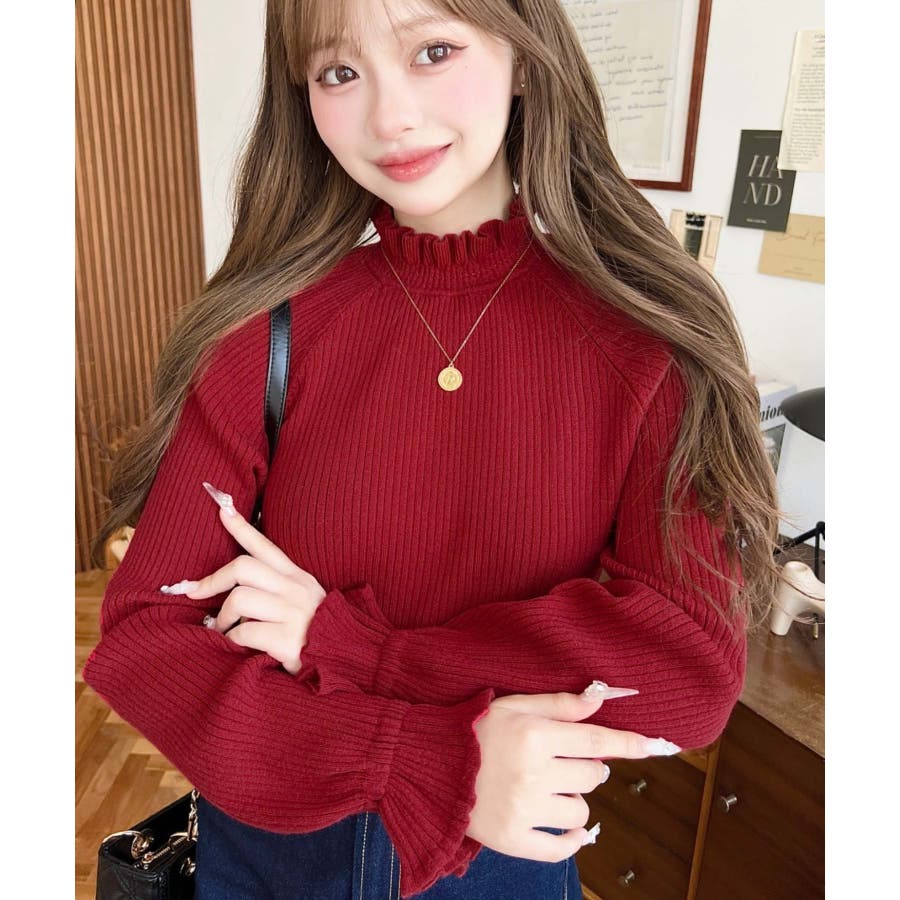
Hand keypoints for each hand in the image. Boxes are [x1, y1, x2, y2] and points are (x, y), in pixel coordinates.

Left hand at [161, 481, 325, 675]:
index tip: (221, 510)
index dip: (242, 528)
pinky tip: (239, 648)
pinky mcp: (286, 639)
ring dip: (223, 618)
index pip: (265, 547)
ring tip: (224, 629)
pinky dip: (232, 641)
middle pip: (243, 568)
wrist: (344, 660)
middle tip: (197, 593)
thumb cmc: (316, 633)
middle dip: (213, 580)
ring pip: (239, 599)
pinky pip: (243, 633)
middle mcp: (296, 590)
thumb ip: (275, 590)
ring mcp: (292, 613)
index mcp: (298, 578)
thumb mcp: (302, 601)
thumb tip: (233, 589)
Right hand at [467, 688, 679, 862]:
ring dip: (573, 799)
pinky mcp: (513, 839)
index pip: (597, 740)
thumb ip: (559, 704)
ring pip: (580, 809)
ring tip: (548, 787)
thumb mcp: (514, 707)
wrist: (430, 767)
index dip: (629, 743)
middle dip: (588, 767)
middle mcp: (533, 773)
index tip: (655, 746)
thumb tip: (600, 699)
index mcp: (534, 735)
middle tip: (565, 761)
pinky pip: (561, 848)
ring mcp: (524, 809)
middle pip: (592, 775)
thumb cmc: (476, 731)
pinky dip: (572, 839)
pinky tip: (570, 828)